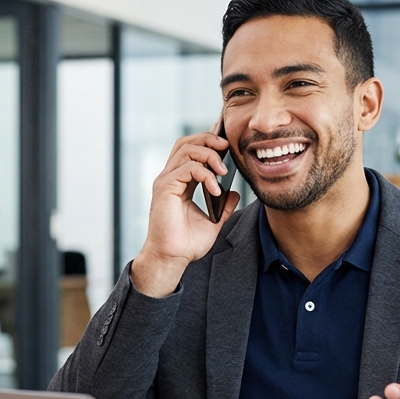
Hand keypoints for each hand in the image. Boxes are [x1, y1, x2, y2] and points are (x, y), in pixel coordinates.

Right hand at [130, 132, 241, 296]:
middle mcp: (170, 178)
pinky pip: (187, 168)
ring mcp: (166, 181)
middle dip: (208, 139)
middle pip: (186, 142)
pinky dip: (205, 175)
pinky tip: (215, 189)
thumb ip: (223, 206)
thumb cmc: (186, 244)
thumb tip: (234, 194)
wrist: (172, 259)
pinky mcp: (165, 188)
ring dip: (209, 155)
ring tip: (224, 171)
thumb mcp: (212, 222)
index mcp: (180, 183)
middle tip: (227, 147)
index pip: (191, 151)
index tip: (228, 150)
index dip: (209, 145)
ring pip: (186, 149)